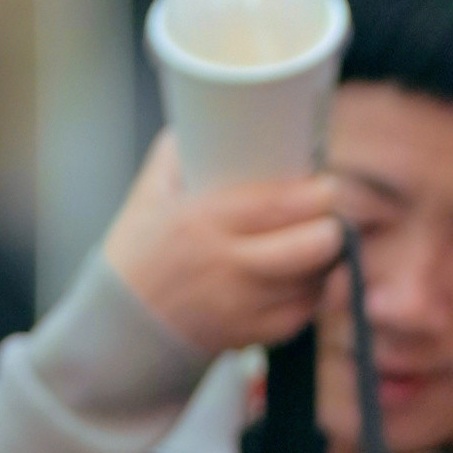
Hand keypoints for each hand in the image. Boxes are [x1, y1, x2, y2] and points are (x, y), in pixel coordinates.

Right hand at [100, 136, 343, 360]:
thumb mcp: (150, 192)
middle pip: (306, 248)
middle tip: (332, 215)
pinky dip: (313, 295)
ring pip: (310, 283)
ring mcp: (241, 305)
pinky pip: (302, 315)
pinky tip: (309, 277)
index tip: (327, 184)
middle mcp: (225, 265)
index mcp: (200, 220)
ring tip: (323, 242)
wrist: (121, 323)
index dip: (313, 196)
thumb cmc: (138, 251)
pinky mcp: (250, 335)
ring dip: (327, 262)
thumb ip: (181, 154)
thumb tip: (214, 116)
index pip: (273, 205)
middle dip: (331, 229)